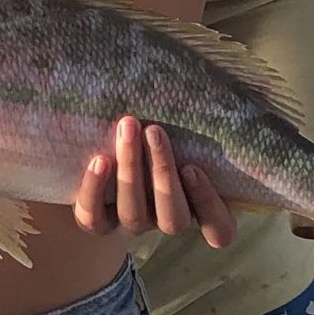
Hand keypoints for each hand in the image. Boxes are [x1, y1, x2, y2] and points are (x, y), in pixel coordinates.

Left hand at [72, 117, 236, 249]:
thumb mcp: (180, 136)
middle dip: (163, 172)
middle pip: (173, 216)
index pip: (219, 228)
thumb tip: (201, 86)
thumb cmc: (153, 137)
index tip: (195, 168)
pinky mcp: (97, 223)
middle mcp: (164, 219)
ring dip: (131, 169)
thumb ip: (192, 127)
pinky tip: (99, 159)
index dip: (210, 205)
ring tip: (127, 127)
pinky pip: (93, 217)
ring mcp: (131, 224)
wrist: (100, 160)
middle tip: (154, 130)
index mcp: (195, 206)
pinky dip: (95, 189)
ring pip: (134, 212)